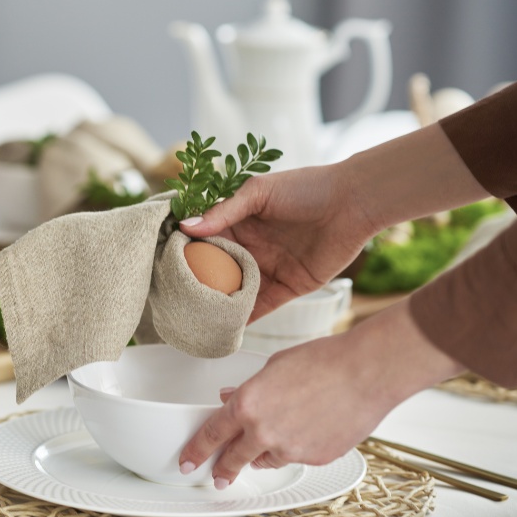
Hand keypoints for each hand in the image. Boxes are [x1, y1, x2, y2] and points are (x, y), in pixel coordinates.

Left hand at [177, 301, 461, 487]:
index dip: (196, 451)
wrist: (366, 372)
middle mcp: (264, 432)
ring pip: (267, 460)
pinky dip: (295, 449)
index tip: (187, 462)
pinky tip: (309, 430)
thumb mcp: (273, 367)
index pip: (211, 434)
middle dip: (223, 469)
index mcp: (247, 405)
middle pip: (234, 459)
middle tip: (217, 476)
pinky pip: (296, 458)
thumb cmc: (323, 361)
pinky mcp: (315, 459)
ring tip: (275, 438)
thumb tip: (229, 398)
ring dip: (263, 454)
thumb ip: (247, 389)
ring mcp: (291, 450)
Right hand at [180, 164, 381, 321]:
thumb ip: (223, 212)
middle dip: (197, 284)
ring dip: (217, 304)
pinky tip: (225, 329)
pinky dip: (245, 318)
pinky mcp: (288, 287)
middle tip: (171, 299)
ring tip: (193, 319)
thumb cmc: (307, 187)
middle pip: (216, 270)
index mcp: (238, 222)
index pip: (204, 240)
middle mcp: (249, 247)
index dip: (184, 252)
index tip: (162, 265)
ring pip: (235, 291)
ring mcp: (267, 268)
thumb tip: (186, 227)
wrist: (354, 202)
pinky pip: (261, 306)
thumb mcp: (259, 192)